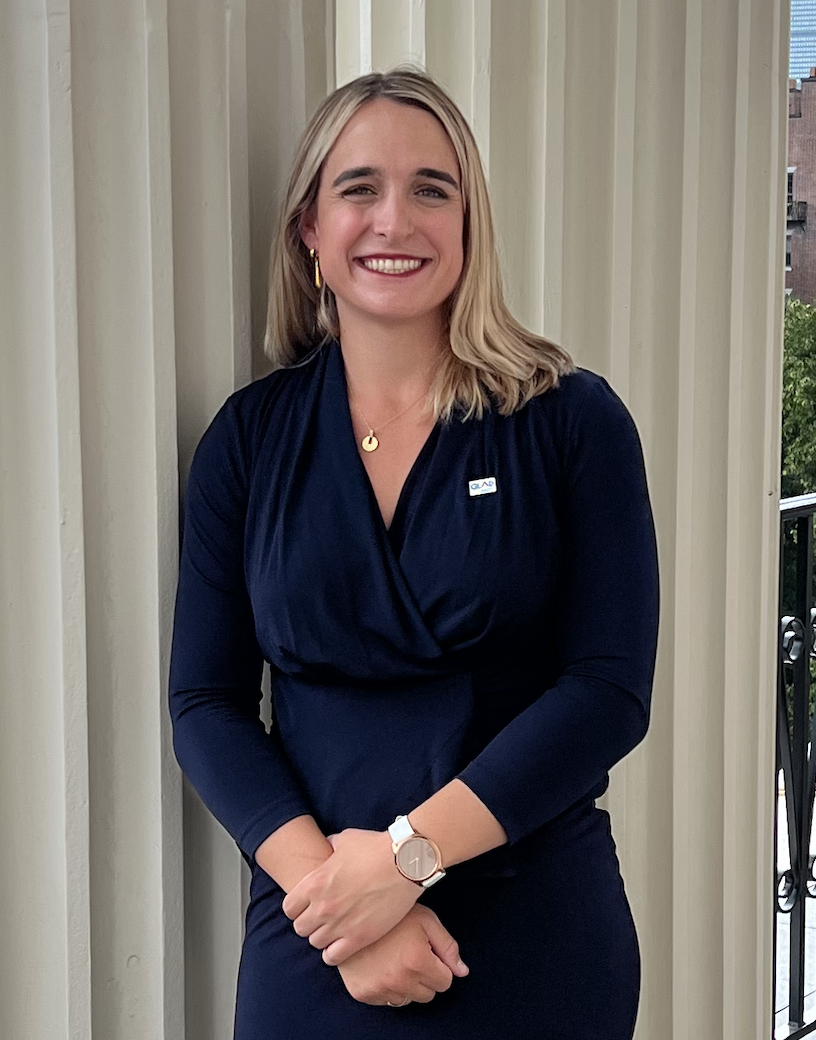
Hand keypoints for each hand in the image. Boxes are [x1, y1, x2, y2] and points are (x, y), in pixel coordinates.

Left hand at [282, 828, 420, 965]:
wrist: (404, 862)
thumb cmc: (376, 847)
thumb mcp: (345, 840)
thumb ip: (330, 847)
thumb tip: (328, 847)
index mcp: (315, 883)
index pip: (289, 908)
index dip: (297, 907)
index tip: (308, 906)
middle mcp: (323, 906)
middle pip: (300, 928)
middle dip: (309, 923)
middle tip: (323, 919)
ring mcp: (340, 924)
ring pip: (315, 943)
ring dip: (323, 938)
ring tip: (335, 932)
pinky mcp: (359, 938)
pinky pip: (333, 957)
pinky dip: (335, 953)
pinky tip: (343, 945)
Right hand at [338, 904, 468, 1005]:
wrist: (352, 912)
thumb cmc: (393, 914)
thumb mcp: (426, 920)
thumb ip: (448, 947)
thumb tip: (462, 971)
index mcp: (418, 961)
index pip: (445, 982)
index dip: (439, 966)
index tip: (428, 953)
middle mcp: (399, 980)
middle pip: (428, 995)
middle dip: (425, 977)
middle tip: (410, 954)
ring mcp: (379, 988)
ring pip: (407, 1000)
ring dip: (406, 984)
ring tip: (394, 959)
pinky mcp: (363, 993)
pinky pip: (386, 1001)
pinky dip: (387, 988)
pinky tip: (380, 966)